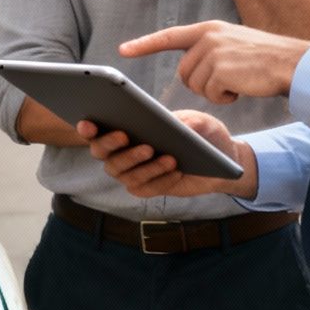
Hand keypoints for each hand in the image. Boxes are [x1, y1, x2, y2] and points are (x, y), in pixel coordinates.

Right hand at [79, 110, 258, 200]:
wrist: (222, 158)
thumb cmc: (202, 132)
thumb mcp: (200, 121)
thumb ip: (189, 120)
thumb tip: (176, 125)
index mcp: (126, 129)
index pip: (97, 131)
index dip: (88, 129)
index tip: (88, 123)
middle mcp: (123, 153)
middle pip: (104, 154)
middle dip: (111, 145)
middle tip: (126, 135)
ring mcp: (133, 173)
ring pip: (126, 174)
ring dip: (143, 165)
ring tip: (166, 156)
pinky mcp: (149, 188)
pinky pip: (146, 188)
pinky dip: (160, 180)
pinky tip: (175, 170)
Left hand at [120, 20, 309, 103]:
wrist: (290, 62)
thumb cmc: (263, 58)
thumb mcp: (231, 44)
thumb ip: (208, 49)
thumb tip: (187, 69)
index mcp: (208, 29)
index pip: (169, 36)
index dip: (144, 44)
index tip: (123, 49)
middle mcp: (207, 37)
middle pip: (184, 73)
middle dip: (201, 83)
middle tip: (228, 80)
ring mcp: (214, 52)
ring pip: (196, 85)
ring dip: (215, 91)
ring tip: (238, 80)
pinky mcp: (221, 70)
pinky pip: (210, 94)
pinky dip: (225, 98)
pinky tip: (242, 87)